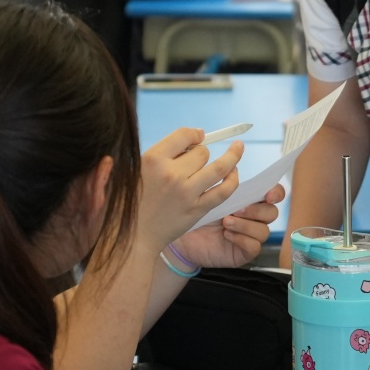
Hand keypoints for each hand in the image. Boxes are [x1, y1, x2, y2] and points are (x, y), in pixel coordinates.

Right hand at [137, 128, 242, 250]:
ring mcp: (187, 193)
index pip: (183, 135)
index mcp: (153, 160)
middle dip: (202, 152)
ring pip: (219, 168)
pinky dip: (233, 179)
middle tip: (197, 158)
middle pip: (201, 152)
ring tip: (238, 148)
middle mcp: (171, 174)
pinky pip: (223, 191)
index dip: (194, 134)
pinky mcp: (197, 209)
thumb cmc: (131, 200)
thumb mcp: (134, 169)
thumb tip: (193, 138)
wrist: (133, 235)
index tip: (198, 136)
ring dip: (231, 157)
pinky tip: (234, 172)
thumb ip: (159, 153)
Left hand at [172, 183, 282, 268]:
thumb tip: (232, 166)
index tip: (268, 195)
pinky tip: (226, 235)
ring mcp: (251, 236)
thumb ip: (226, 186)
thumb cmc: (198, 214)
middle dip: (256, 210)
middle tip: (236, 210)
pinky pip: (254, 246)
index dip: (276, 193)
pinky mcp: (244, 252)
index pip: (275, 195)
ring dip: (245, 225)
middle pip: (272, 213)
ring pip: (264, 231)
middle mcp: (255, 218)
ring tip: (225, 222)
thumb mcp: (212, 197)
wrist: (184, 238)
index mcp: (251, 201)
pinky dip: (241, 239)